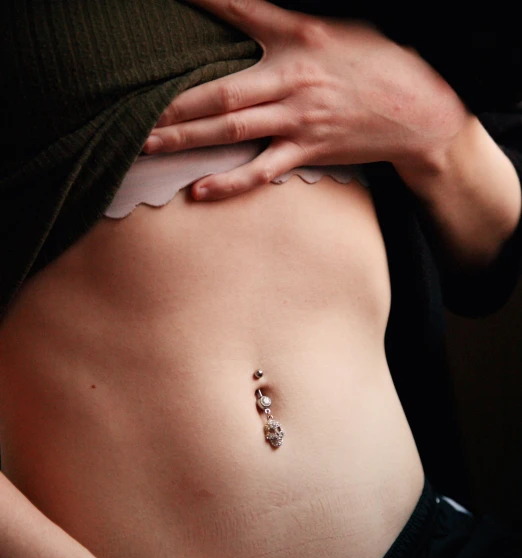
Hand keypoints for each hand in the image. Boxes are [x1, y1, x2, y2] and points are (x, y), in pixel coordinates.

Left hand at [143, 0, 467, 199]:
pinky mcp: (308, 151)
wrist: (416, 110)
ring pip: (231, 131)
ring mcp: (298, 120)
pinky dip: (230, 182)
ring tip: (147, 147)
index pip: (241, 11)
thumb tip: (246, 15)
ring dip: (186, 140)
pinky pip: (262, 171)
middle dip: (174, 104)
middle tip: (134, 115)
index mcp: (299, 37)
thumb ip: (287, 28)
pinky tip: (199, 190)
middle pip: (220, 92)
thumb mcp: (333, 31)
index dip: (204, 0)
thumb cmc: (374, 64)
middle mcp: (292, 79)